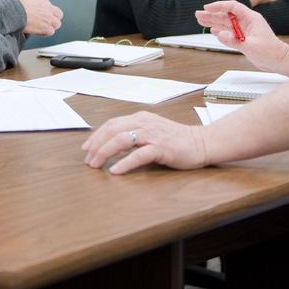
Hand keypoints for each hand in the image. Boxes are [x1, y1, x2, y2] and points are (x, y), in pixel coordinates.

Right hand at [18, 0, 63, 35]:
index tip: (40, 16)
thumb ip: (34, 5)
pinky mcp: (47, 26)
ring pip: (57, 24)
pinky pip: (51, 31)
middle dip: (53, 19)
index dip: (46, 13)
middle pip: (58, 14)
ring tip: (42, 28)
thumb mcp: (27, 0)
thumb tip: (32, 11)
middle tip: (46, 23)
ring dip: (51, 26)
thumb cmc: (15, 7)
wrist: (14, 12)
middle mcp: (48, 7)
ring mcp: (49, 17)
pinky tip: (39, 32)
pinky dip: (45, 33)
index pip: (51, 7)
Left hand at [82, 111, 207, 173]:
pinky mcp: (161, 148)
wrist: (201, 142)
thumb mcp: (152, 130)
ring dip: (104, 152)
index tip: (86, 148)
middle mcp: (144, 123)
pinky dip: (124, 163)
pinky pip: (138, 155)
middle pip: (112, 130)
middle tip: (88, 160)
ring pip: (121, 140)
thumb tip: (112, 143)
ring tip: (96, 165)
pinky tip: (115, 171)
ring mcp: (152, 135)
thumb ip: (135, 133)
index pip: (112, 124)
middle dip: (96, 145)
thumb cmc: (176, 139)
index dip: (96, 135)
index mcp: (140, 118)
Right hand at [194, 1, 288, 70]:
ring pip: (226, 23)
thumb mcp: (251, 46)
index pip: (232, 7)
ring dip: (213, 22)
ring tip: (201, 21)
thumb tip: (220, 34)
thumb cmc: (271, 52)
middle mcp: (247, 22)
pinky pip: (229, 32)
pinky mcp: (243, 38)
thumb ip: (234, 40)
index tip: (208, 8)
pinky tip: (213, 30)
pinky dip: (220, 31)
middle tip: (199, 14)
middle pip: (226, 15)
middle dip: (212, 14)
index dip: (219, 6)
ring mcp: (245, 30)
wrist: (279, 61)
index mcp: (251, 19)